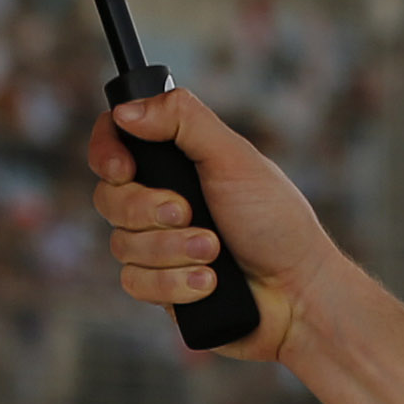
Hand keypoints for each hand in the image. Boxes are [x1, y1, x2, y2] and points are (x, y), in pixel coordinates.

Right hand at [85, 88, 333, 362]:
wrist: (297, 293)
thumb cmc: (275, 220)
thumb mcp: (233, 158)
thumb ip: (183, 121)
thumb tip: (125, 110)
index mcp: (175, 160)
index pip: (115, 142)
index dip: (106, 151)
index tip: (124, 168)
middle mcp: (159, 200)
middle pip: (109, 197)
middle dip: (147, 210)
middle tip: (188, 212)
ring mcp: (158, 245)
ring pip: (122, 245)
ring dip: (171, 250)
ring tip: (215, 252)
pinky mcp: (161, 287)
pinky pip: (135, 283)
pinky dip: (173, 284)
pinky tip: (208, 283)